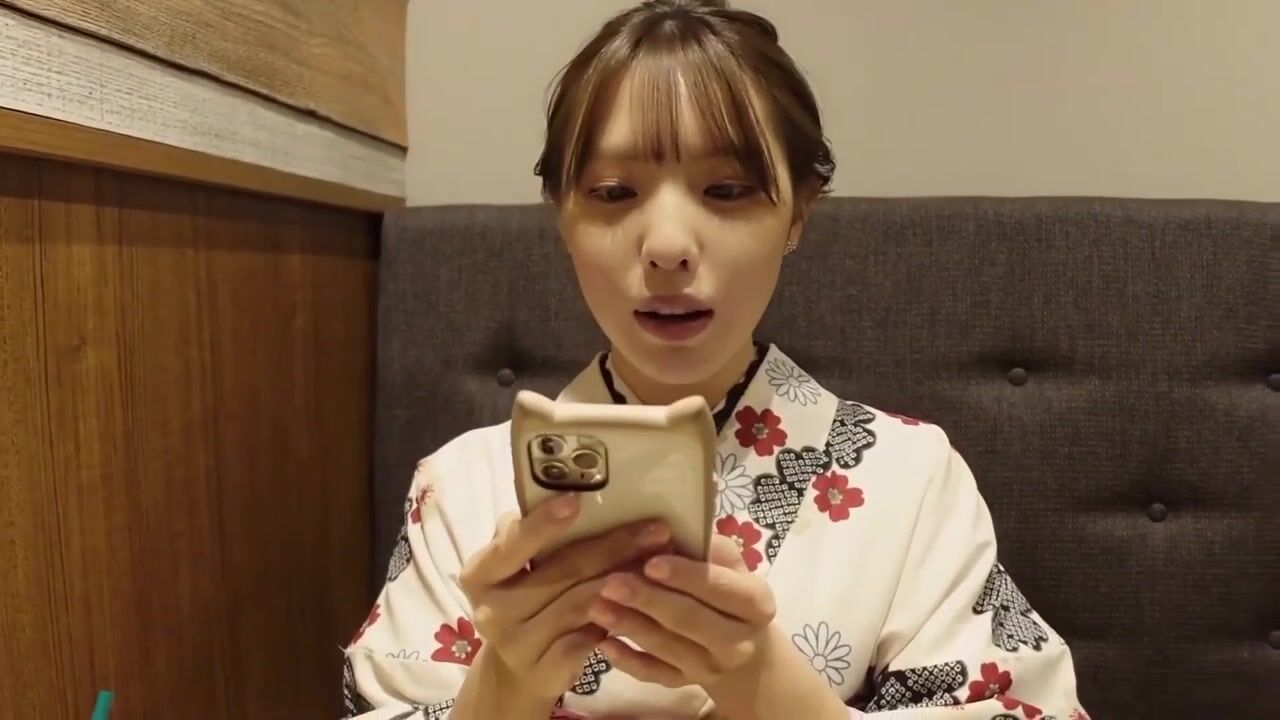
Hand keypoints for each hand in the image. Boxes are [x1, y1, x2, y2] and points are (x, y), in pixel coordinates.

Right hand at [457, 493, 671, 708]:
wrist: (517, 670)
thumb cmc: (522, 600)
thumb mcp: (514, 568)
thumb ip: (528, 535)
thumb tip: (565, 495)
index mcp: (479, 575)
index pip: (511, 545)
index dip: (543, 523)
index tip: (576, 499)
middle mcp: (492, 611)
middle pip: (562, 572)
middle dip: (613, 547)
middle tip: (655, 530)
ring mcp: (519, 645)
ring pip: (583, 604)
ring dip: (625, 580)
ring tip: (659, 560)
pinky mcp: (546, 671)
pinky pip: (591, 639)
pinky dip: (622, 617)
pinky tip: (647, 602)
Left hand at [587, 534, 774, 688]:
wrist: (745, 651)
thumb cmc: (729, 592)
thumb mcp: (731, 565)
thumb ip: (706, 549)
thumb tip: (667, 530)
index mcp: (755, 603)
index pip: (720, 587)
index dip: (686, 575)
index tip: (651, 562)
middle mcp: (738, 641)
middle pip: (690, 620)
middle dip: (649, 600)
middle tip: (611, 582)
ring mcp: (711, 667)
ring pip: (667, 648)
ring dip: (630, 626)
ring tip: (598, 606)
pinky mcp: (686, 684)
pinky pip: (654, 675)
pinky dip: (628, 661)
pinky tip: (604, 644)